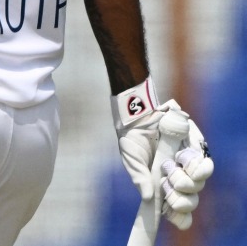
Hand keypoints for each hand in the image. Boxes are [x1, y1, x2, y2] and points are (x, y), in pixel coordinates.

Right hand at [112, 77, 213, 229]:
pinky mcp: (197, 149)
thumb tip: (148, 198)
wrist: (138, 114)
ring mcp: (189, 164)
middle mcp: (178, 176)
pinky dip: (196, 167)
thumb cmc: (132, 137)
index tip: (179, 221)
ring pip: (199, 185)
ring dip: (184, 181)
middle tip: (166, 185)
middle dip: (181, 198)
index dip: (180, 216)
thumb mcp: (132, 160)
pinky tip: (182, 159)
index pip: (177, 206)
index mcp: (162, 183)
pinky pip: (205, 166)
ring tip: (169, 167)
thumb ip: (139, 178)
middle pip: (191, 198)